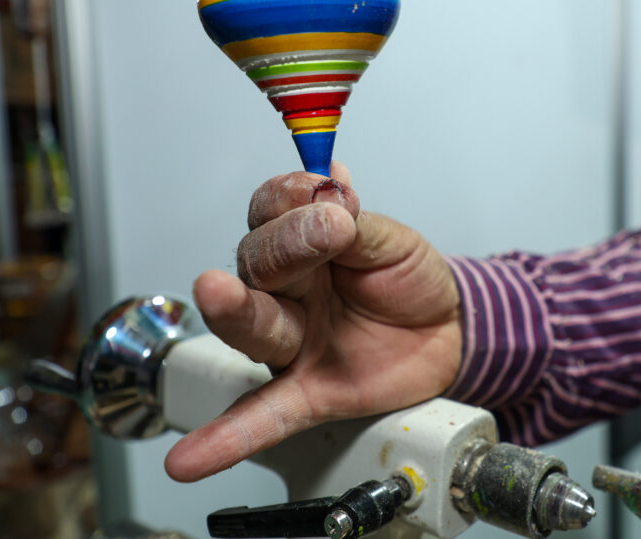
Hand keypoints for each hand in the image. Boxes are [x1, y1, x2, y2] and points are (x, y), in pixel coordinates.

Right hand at [163, 163, 461, 481]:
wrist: (448, 332)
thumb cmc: (408, 280)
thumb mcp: (392, 240)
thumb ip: (357, 223)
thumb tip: (330, 184)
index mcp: (302, 243)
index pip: (273, 210)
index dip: (292, 197)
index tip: (325, 190)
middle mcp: (285, 291)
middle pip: (258, 265)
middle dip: (281, 247)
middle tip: (317, 232)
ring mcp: (292, 342)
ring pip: (255, 327)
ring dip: (234, 312)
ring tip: (217, 295)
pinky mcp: (307, 392)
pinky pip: (263, 417)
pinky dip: (228, 438)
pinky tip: (191, 457)